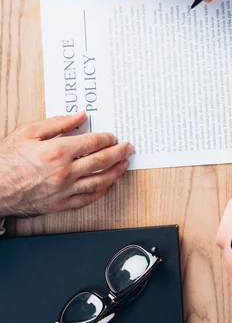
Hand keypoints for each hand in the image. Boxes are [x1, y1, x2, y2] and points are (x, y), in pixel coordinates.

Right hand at [0, 112, 132, 217]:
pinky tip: (107, 185)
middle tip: (128, 148)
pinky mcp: (60, 205)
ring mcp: (63, 191)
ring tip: (124, 165)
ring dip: (116, 172)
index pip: (93, 143)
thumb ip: (58, 123)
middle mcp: (64, 172)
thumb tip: (79, 116)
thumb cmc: (7, 160)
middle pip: (101, 161)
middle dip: (119, 153)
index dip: (107, 138)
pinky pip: (87, 200)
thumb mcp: (29, 132)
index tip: (113, 136)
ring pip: (99, 182)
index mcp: (58, 152)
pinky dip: (101, 192)